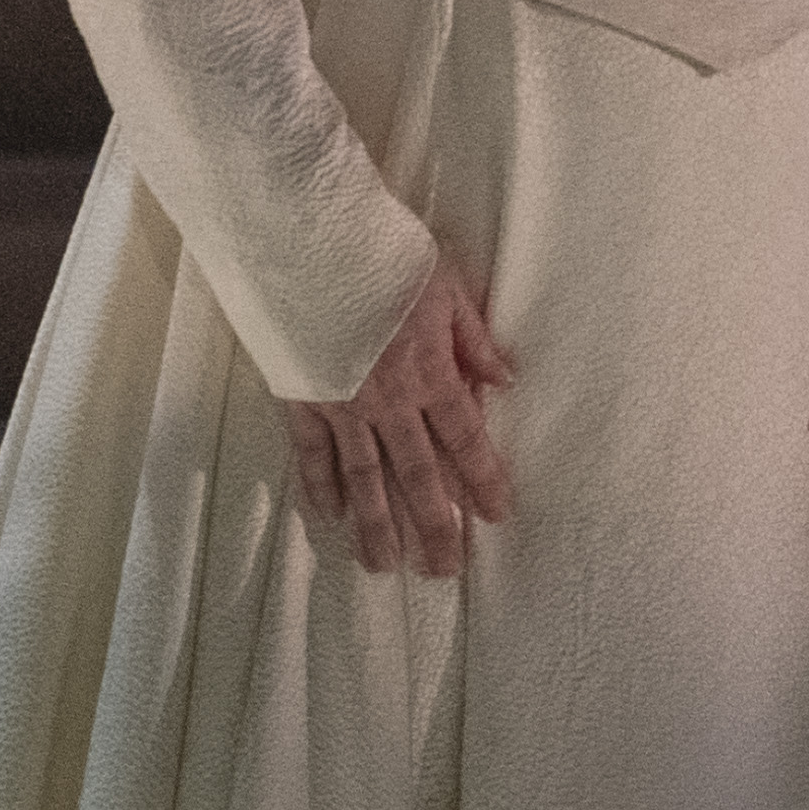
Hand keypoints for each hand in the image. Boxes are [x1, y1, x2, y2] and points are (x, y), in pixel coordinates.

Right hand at [285, 258, 516, 579]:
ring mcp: (342, 406)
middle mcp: (389, 402)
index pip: (465, 440)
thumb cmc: (381, 252)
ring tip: (384, 567)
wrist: (309, 238)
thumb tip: (505, 381)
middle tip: (444, 571)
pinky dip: (319, 487)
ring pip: (364, 479)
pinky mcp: (302, 399)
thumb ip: (473, 339)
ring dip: (376, 526)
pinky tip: (329, 519)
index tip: (497, 517)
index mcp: (430, 373)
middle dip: (434, 527)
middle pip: (417, 476)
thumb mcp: (446, 285)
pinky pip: (312, 454)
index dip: (482, 482)